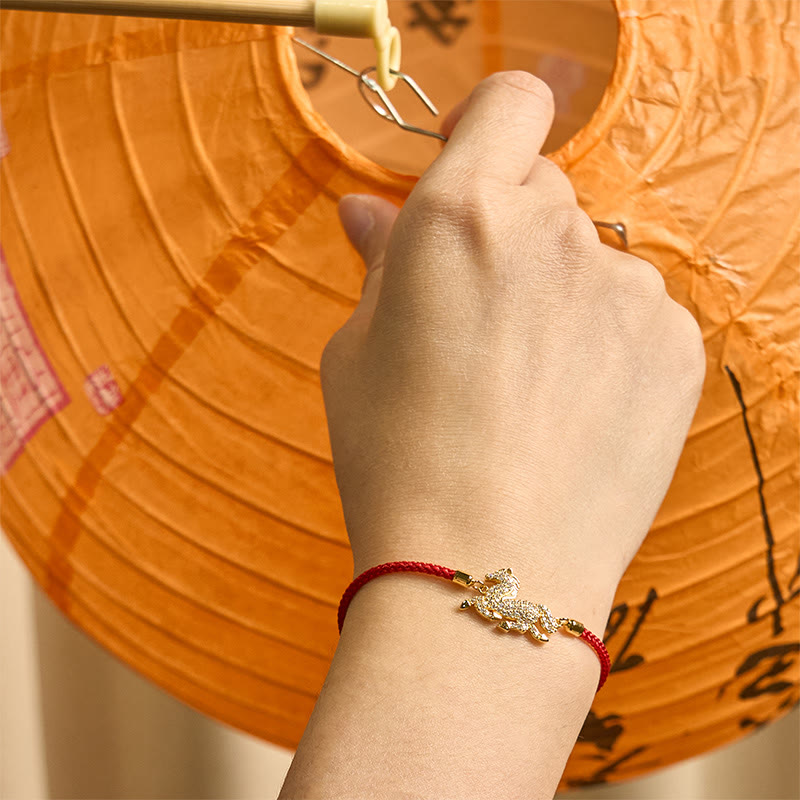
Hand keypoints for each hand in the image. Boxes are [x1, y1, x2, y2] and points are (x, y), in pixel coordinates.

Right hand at [320, 72, 704, 596]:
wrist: (486, 569)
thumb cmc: (398, 461)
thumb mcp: (357, 352)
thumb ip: (382, 261)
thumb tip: (371, 210)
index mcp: (460, 218)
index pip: (511, 101)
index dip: (491, 123)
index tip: (475, 158)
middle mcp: (553, 233)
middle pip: (545, 188)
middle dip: (511, 230)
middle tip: (480, 313)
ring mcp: (627, 287)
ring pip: (591, 257)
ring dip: (559, 292)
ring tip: (524, 383)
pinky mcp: (676, 343)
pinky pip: (636, 311)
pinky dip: (605, 340)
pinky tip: (569, 407)